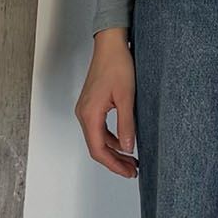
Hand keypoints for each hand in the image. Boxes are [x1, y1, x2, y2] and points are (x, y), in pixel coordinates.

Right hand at [76, 29, 137, 177]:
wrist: (110, 45)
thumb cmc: (117, 65)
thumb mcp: (127, 97)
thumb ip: (126, 125)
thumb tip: (128, 148)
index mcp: (90, 114)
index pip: (98, 149)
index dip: (113, 164)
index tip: (128, 171)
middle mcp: (84, 114)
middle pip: (97, 147)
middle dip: (115, 161)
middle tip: (133, 170)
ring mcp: (86, 110)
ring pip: (98, 139)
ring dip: (114, 150)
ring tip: (132, 159)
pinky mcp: (92, 105)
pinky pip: (99, 129)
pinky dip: (112, 139)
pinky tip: (125, 141)